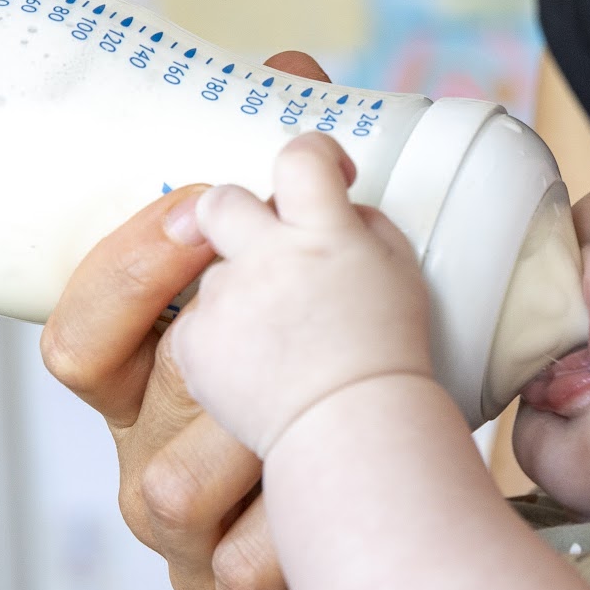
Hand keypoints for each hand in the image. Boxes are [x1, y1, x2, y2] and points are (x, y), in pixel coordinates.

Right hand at [38, 50, 330, 589]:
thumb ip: (289, 197)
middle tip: (308, 311)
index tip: (205, 208)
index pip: (77, 336)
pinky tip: (355, 513)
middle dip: (230, 355)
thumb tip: (291, 66)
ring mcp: (188, 551)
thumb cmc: (337, 410)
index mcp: (149, 392)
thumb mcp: (309, 304)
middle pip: (145, 408)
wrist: (400, 551)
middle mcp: (148, 466)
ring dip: (265, 450)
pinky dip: (300, 541)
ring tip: (342, 421)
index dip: (128, 269)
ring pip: (179, 496)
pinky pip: (245, 578)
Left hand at [173, 133, 433, 456]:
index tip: (325, 175)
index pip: (301, 158)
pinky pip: (192, 324)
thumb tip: (337, 208)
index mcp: (322, 233)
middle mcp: (265, 258)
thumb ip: (363, 226)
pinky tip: (253, 366)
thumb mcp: (398, 274)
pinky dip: (217, 339)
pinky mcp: (194, 347)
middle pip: (223, 201)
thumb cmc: (385, 356)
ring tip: (274, 336)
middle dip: (236, 214)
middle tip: (260, 243)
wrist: (354, 432)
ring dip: (237, 293)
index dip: (314, 157)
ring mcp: (224, 303)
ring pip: (213, 274)